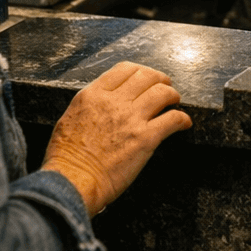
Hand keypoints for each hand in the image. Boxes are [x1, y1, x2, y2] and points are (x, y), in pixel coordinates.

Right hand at [40, 60, 191, 215]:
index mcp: (93, 95)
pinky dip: (182, 119)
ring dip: (172, 95)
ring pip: (162, 93)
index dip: (141, 71)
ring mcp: (131, 118)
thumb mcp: (70, 117)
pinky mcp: (145, 138)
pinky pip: (173, 119)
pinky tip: (184, 123)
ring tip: (174, 102)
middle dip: (160, 79)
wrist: (72, 181)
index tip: (146, 78)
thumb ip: (90, 105)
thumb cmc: (67, 158)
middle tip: (165, 87)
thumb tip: (104, 102)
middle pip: (147, 76)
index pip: (125, 69)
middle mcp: (114, 101)